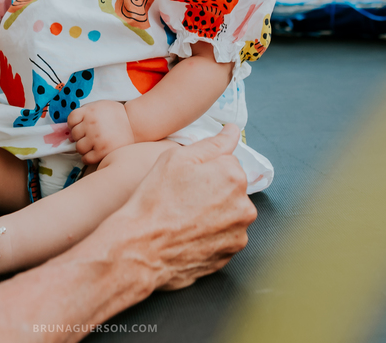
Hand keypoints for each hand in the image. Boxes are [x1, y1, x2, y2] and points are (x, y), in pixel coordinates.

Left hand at [68, 100, 134, 165]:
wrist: (135, 124)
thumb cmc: (116, 115)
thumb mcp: (100, 106)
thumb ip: (85, 113)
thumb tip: (70, 129)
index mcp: (90, 111)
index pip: (71, 119)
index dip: (73, 124)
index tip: (80, 127)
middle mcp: (91, 124)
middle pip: (74, 134)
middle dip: (80, 136)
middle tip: (89, 136)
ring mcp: (96, 138)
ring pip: (79, 147)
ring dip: (83, 147)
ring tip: (92, 145)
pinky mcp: (102, 151)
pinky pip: (86, 158)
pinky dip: (87, 157)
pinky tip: (94, 153)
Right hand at [102, 124, 254, 290]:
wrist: (141, 249)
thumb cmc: (156, 200)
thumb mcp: (177, 159)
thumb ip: (212, 143)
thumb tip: (233, 130)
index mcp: (233, 177)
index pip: (227, 163)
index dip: (204, 169)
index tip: (186, 181)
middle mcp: (244, 206)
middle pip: (231, 189)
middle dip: (213, 191)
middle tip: (182, 199)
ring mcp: (239, 234)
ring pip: (229, 214)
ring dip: (214, 214)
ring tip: (184, 219)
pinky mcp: (231, 255)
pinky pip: (224, 237)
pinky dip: (211, 235)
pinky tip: (189, 234)